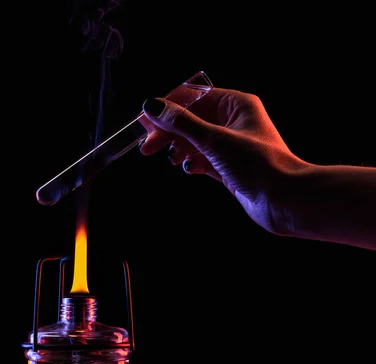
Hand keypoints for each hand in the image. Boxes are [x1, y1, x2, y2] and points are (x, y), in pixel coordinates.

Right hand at [138, 88, 308, 235]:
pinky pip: (202, 158)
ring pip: (194, 140)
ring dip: (178, 148)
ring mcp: (231, 145)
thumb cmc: (258, 165)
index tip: (144, 121)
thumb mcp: (214, 140)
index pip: (193, 97)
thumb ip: (181, 123)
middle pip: (191, 119)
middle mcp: (233, 121)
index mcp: (236, 104)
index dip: (167, 107)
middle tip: (147, 146)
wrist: (285, 200)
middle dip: (168, 132)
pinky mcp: (229, 167)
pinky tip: (188, 168)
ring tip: (170, 159)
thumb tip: (152, 106)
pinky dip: (191, 162)